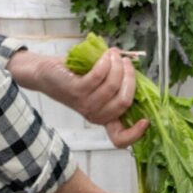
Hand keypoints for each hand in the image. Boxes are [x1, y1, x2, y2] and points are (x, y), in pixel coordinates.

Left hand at [8, 48, 148, 147]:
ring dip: (117, 65)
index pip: (120, 138)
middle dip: (129, 77)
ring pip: (112, 86)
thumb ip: (117, 80)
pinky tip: (104, 55)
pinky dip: (105, 62)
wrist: (46, 74)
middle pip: (124, 102)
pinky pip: (99, 76)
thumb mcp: (99, 84)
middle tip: (126, 62)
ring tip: (113, 54)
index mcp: (104, 117)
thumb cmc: (76, 77)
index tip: (146, 120)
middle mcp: (95, 115)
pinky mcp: (76, 90)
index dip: (135, 134)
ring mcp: (85, 104)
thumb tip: (133, 66)